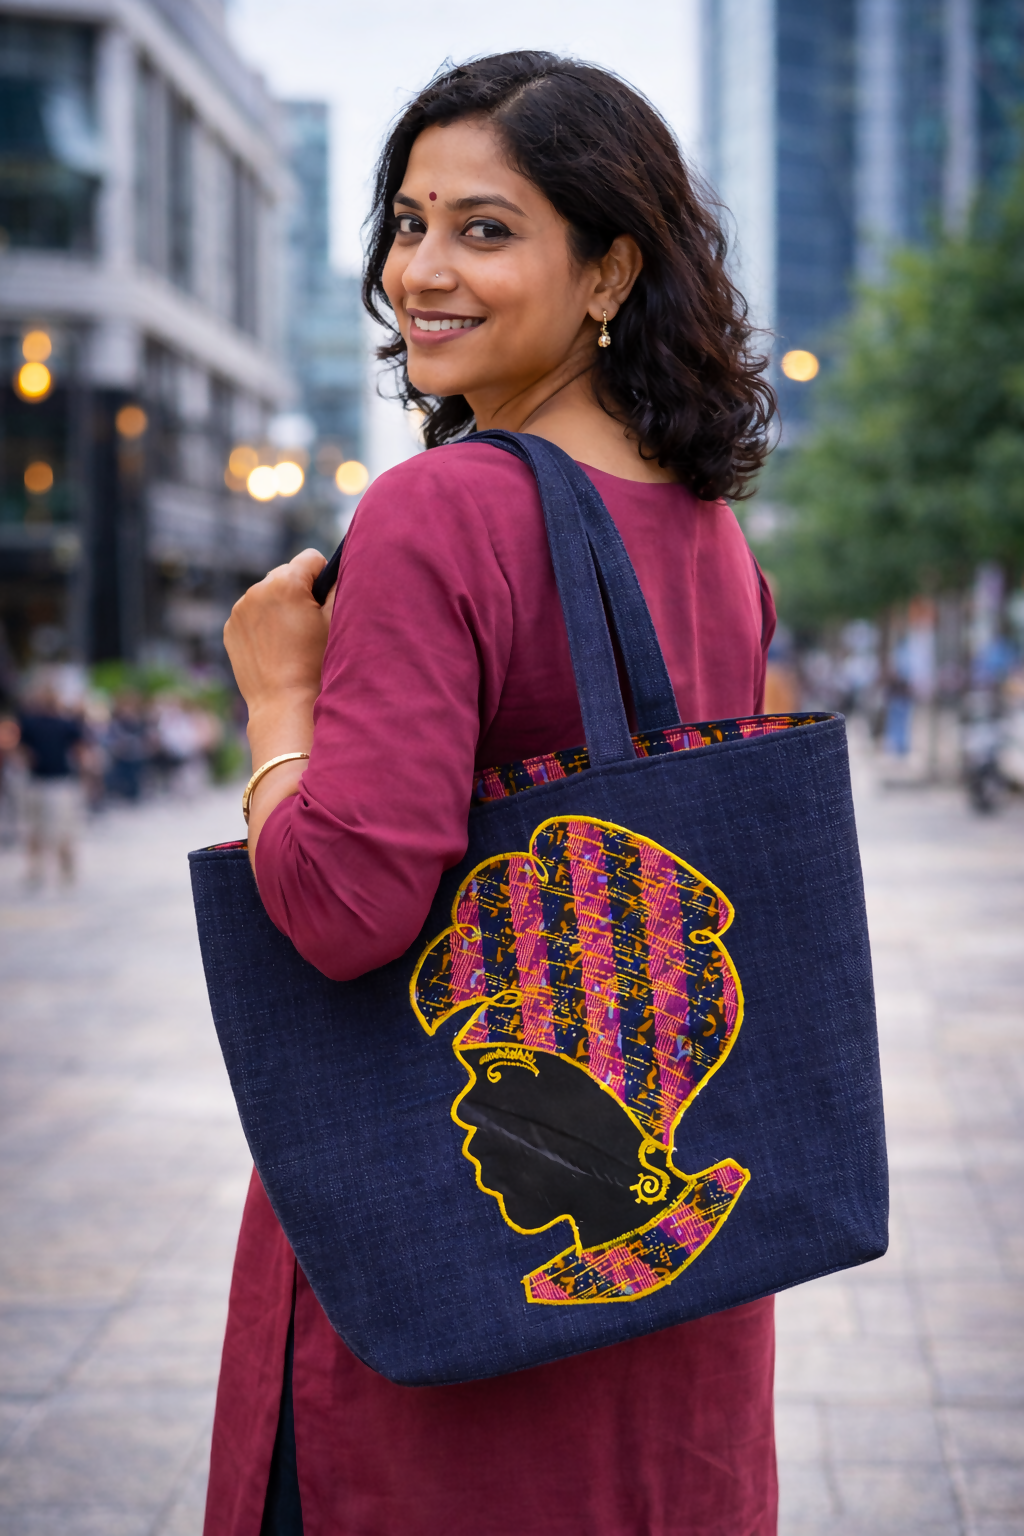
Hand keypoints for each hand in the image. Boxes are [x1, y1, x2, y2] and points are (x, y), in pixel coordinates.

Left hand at [224, 548, 333, 722]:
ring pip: (266, 593)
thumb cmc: (315, 663)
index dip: (323, 577)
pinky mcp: (230, 627)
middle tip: (306, 624)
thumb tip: (336, 570)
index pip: (311, 558)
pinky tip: (272, 647)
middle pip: (286, 574)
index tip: (323, 601)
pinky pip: (250, 613)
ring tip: (289, 638)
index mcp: (286, 582)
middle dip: (297, 591)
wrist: (284, 702)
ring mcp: (240, 608)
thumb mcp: (334, 622)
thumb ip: (337, 587)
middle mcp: (258, 589)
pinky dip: (261, 623)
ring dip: (277, 606)